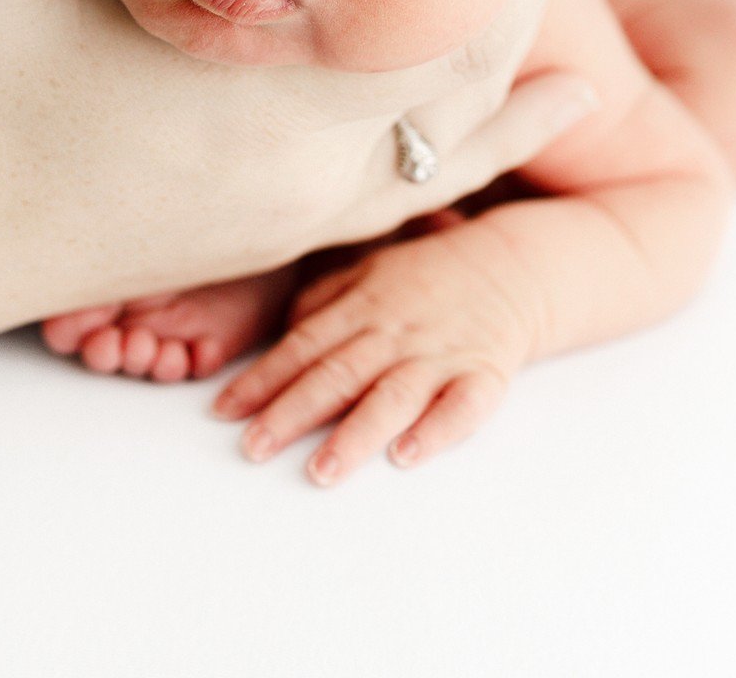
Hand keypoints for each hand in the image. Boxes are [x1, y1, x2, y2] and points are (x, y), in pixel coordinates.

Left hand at [212, 216, 533, 486]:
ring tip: (320, 470)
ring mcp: (440, 354)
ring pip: (392, 395)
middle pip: (338, 374)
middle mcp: (396, 331)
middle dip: (291, 413)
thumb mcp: (370, 269)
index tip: (224, 411)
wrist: (511, 265)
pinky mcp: (483, 375)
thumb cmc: (428, 274)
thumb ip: (324, 300)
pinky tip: (405, 456)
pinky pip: (460, 408)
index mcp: (364, 304)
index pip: (303, 345)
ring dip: (355, 434)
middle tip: (252, 449)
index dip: (262, 378)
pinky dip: (434, 432)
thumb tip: (283, 334)